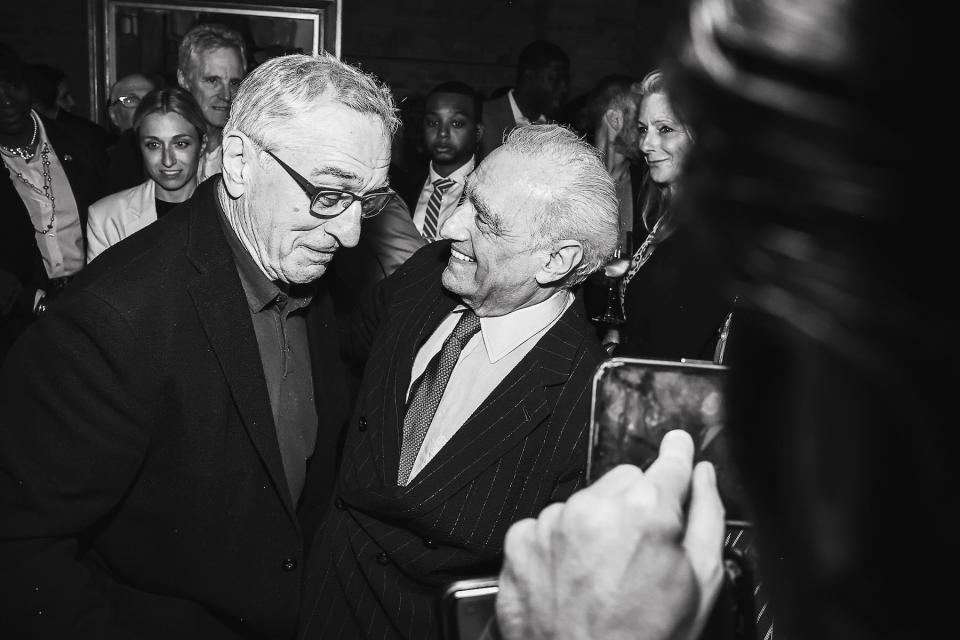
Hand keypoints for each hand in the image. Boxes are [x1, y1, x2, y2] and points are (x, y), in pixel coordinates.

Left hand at [495, 430, 724, 639]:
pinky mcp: (521, 539)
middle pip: (625, 480)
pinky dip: (559, 544)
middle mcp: (594, 506)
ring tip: (603, 574)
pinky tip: (573, 577)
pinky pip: (548, 524)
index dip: (678, 456)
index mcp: (646, 511)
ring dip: (596, 525)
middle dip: (635, 505)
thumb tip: (704, 477)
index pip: (669, 461)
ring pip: (586, 501)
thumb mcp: (701, 584)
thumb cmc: (645, 639)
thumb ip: (707, 517)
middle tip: (639, 551)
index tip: (678, 449)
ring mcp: (553, 521)